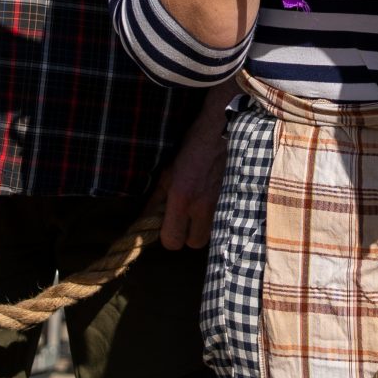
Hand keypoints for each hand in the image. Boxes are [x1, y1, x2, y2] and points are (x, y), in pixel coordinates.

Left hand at [151, 90, 230, 251]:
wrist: (220, 133)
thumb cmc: (190, 150)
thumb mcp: (166, 173)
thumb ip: (156, 200)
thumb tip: (145, 219)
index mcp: (181, 198)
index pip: (172, 241)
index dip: (167, 237)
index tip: (166, 225)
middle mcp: (201, 206)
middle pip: (193, 244)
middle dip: (187, 235)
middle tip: (183, 219)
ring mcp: (219, 205)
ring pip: (209, 236)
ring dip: (200, 228)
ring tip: (196, 211)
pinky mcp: (232, 201)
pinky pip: (221, 222)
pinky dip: (214, 218)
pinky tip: (209, 203)